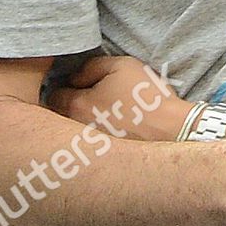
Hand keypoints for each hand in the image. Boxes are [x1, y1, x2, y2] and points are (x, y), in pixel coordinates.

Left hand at [49, 54, 185, 140]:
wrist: (172, 131)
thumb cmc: (147, 96)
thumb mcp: (122, 65)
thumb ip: (92, 66)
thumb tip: (75, 76)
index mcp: (77, 104)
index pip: (53, 95)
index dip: (65, 86)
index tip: (77, 84)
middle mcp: (75, 129)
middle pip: (59, 116)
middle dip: (69, 107)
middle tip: (89, 99)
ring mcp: (88, 148)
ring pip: (72, 133)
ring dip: (81, 124)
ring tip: (105, 115)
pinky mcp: (101, 160)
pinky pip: (88, 146)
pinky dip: (94, 140)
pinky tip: (114, 130)